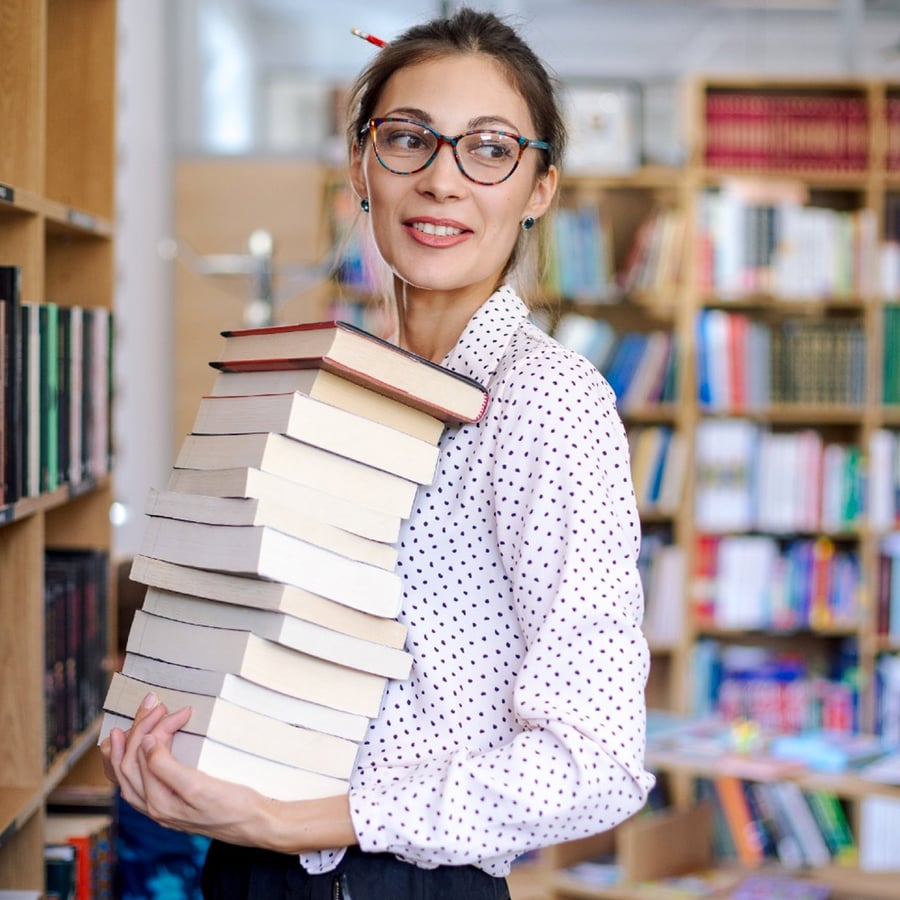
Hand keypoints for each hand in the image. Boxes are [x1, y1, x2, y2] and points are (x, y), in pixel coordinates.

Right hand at [99, 692, 357, 851]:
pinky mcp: (194, 792)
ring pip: (138, 764)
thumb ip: (171, 772)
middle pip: (126, 766)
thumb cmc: (228, 803)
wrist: (256, 822)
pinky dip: (156, 747)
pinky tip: (163, 731)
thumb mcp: (194, 787)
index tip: (136, 718)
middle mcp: (156, 808)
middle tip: (150, 704)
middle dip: (134, 729)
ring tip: (160, 710)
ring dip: (145, 731)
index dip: (120, 745)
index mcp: (153, 805)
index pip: (121, 773)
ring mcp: (172, 804)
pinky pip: (163, 768)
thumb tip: (155, 743)